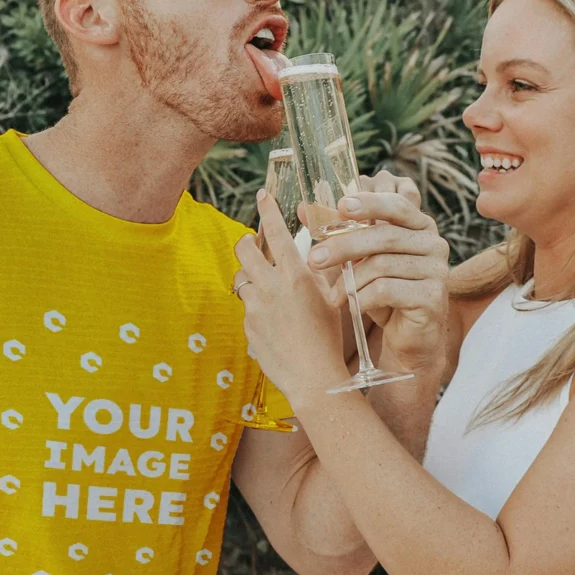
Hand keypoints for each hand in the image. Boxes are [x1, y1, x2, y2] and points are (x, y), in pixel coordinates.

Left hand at [234, 192, 349, 408]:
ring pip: (242, 278)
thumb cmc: (329, 338)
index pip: (276, 231)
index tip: (262, 196)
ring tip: (267, 287)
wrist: (314, 378)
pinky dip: (257, 307)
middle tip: (253, 243)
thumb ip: (321, 272)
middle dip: (246, 242)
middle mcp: (271, 287)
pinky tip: (274, 321)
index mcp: (296, 275)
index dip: (267, 209)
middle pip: (244, 249)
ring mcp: (255, 307)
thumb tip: (318, 253)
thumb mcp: (332, 297)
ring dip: (251, 277)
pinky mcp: (247, 326)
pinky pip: (247, 307)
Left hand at [308, 171, 449, 374]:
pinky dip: (363, 298)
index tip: (341, 206)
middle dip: (344, 246)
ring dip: (350, 281)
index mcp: (419, 225)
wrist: (409, 336)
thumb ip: (338, 232)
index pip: (396, 204)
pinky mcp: (433, 297)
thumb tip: (302, 209)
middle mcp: (434, 243)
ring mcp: (437, 270)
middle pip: (384, 236)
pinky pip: (388, 290)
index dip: (369, 203)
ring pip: (382, 265)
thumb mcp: (361, 259)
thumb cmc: (383, 292)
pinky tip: (352, 306)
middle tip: (315, 259)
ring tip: (333, 295)